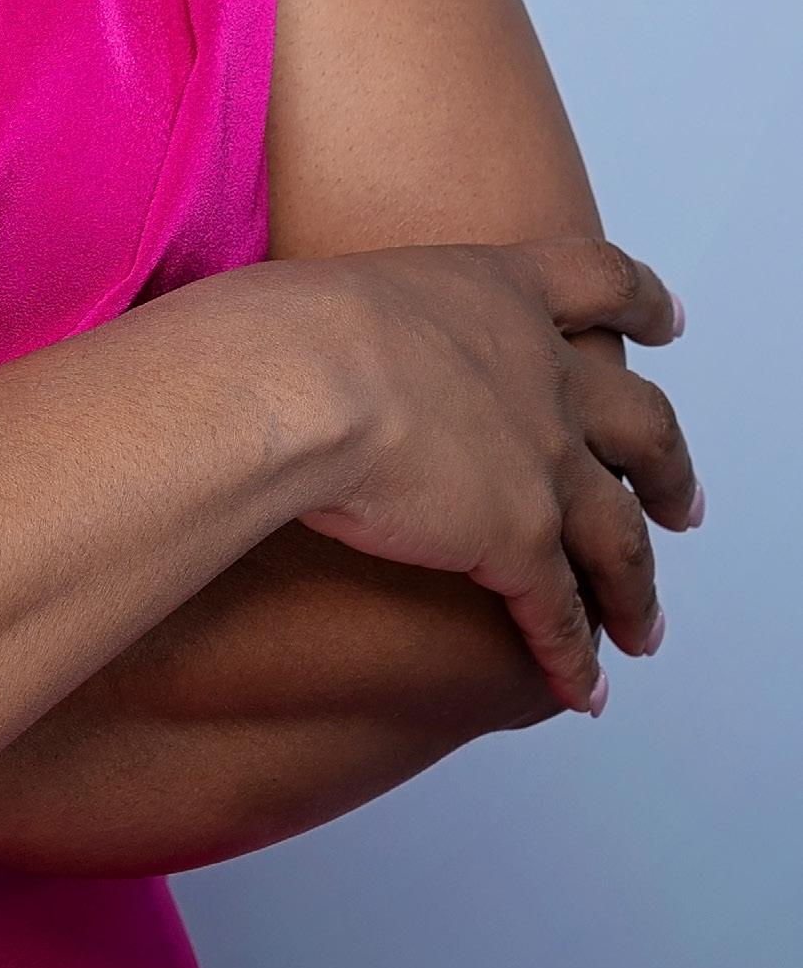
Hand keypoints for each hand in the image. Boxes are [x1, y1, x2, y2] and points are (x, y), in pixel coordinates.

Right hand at [257, 236, 700, 714]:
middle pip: (643, 420)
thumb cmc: (286, 325)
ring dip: (636, 590)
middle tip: (681, 503)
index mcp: (496, 293)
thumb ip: (367, 321)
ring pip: (620, 535)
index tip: (669, 322)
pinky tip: (582, 687)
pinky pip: (561, 612)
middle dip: (668, 470)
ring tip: (642, 627)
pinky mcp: (520, 540)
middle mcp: (540, 372)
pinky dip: (575, 656)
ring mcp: (543, 457)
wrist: (298, 377)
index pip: (597, 279)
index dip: (642, 303)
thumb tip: (321, 346)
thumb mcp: (343, 290)